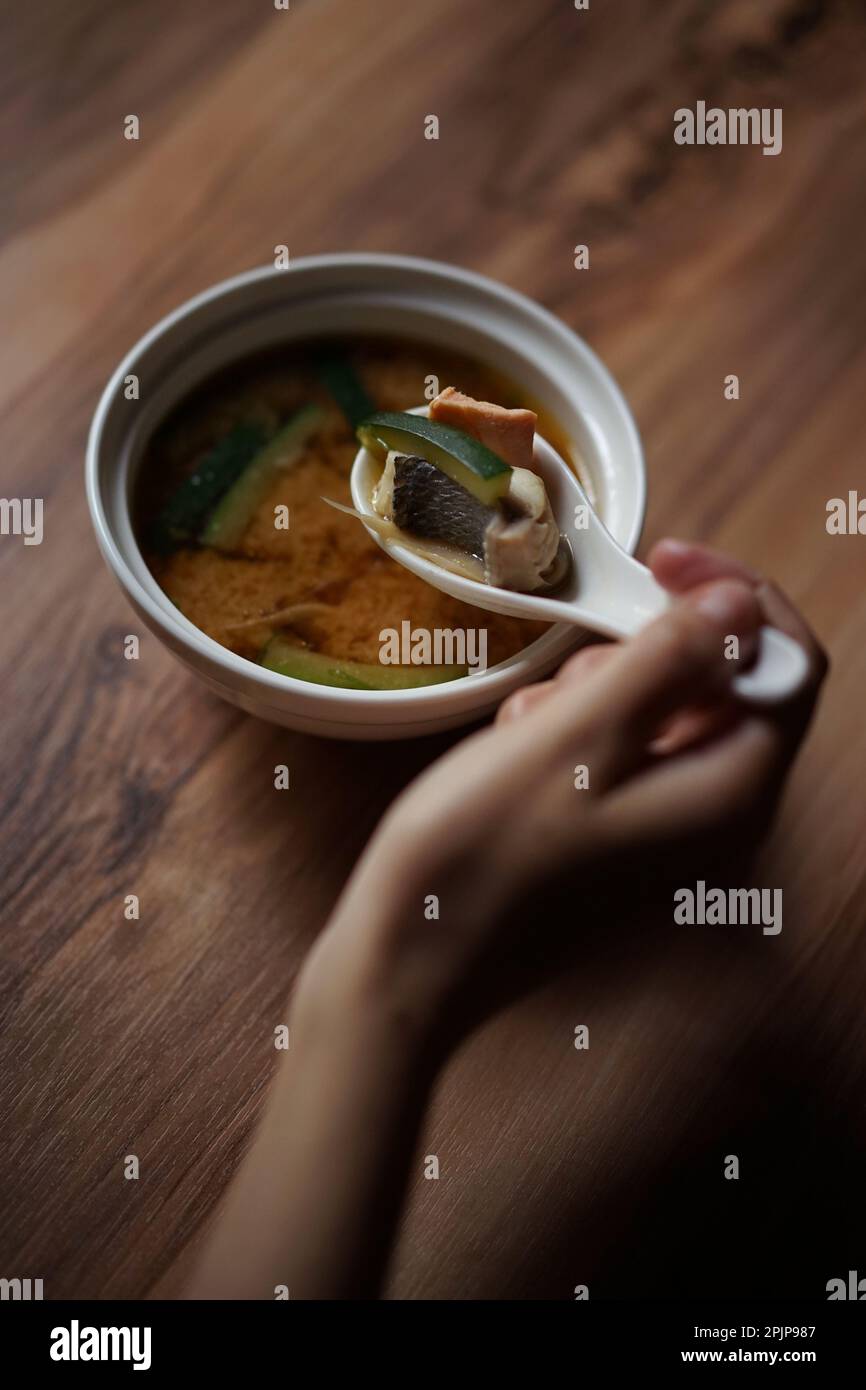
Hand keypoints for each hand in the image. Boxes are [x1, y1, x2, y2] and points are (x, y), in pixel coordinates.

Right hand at [299, 539, 827, 1055]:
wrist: (407, 962)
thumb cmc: (480, 855)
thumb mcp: (574, 736)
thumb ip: (668, 663)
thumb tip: (742, 606)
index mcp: (729, 793)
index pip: (786, 667)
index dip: (736, 599)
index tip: (659, 564)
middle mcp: (715, 816)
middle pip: (724, 686)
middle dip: (647, 653)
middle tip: (571, 672)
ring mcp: (664, 830)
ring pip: (662, 711)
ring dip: (598, 691)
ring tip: (530, 724)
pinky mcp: (616, 836)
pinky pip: (619, 749)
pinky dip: (573, 728)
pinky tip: (518, 749)